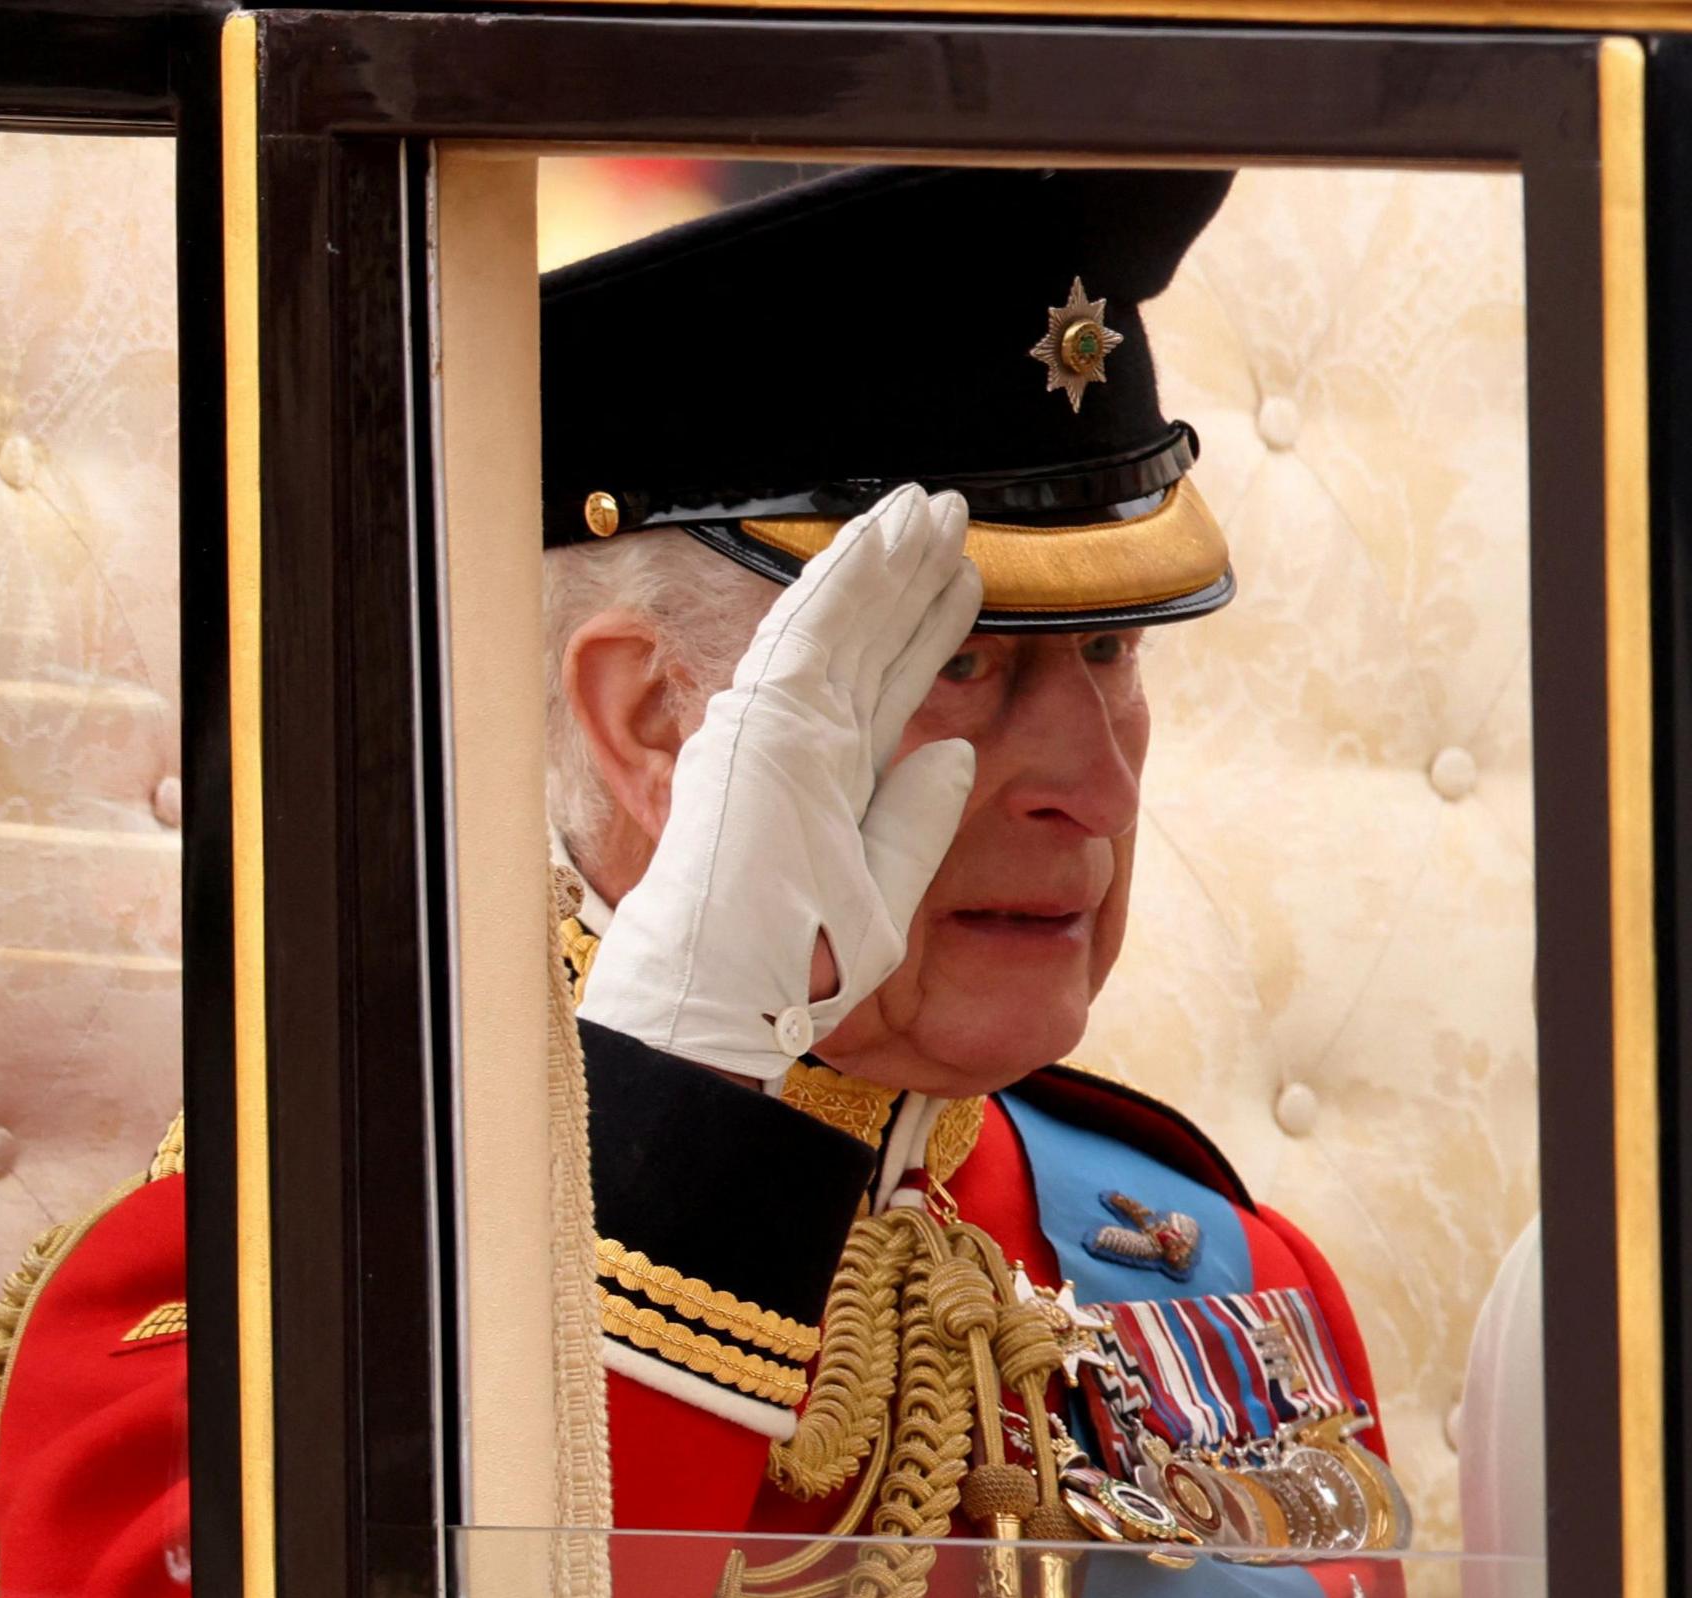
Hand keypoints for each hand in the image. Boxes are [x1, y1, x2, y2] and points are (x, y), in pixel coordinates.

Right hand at [579, 486, 982, 1079]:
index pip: (889, 683)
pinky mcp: (766, 720)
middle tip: (950, 516)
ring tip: (928, 508)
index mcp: (828, 775)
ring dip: (885, 559)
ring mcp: (778, 725)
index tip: (961, 582)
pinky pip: (812, 632)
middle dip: (910, 575)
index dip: (925, 628)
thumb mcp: (885, 889)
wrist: (730, 996)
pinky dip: (847, 580)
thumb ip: (918, 818)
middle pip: (870, 638)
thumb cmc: (795, 962)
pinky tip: (880, 537)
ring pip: (843, 620)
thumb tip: (957, 754)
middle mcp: (801, 739)